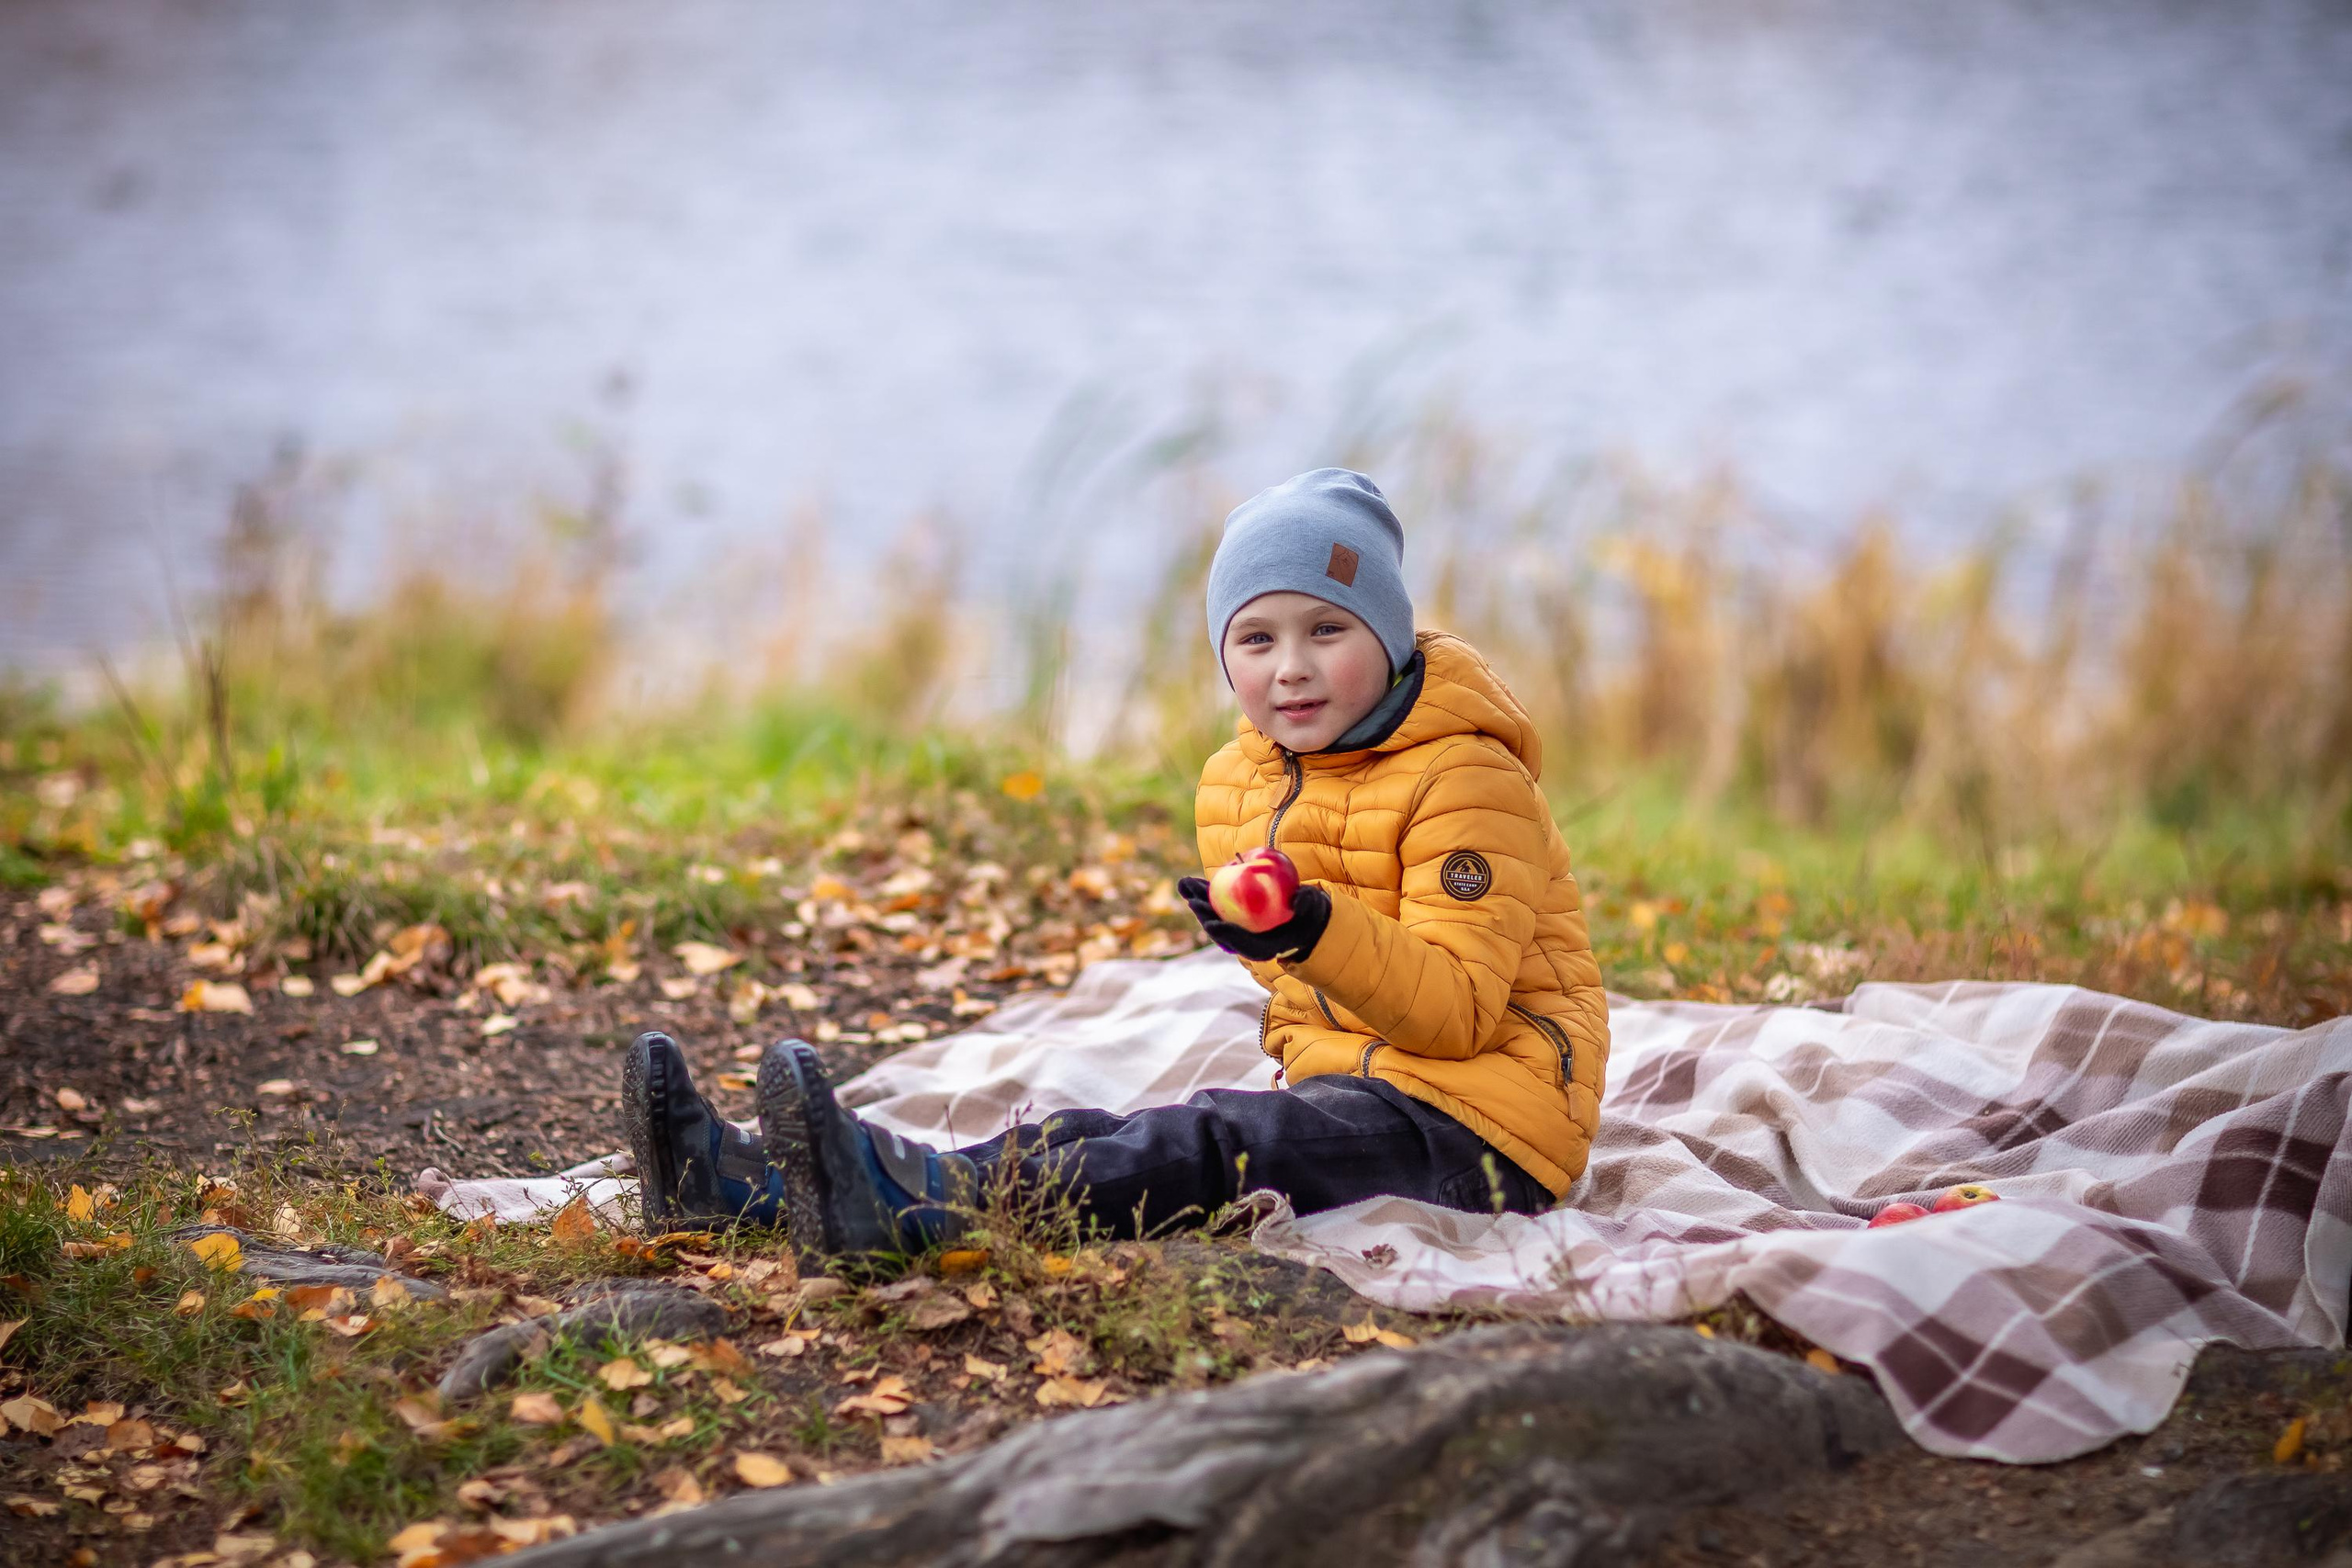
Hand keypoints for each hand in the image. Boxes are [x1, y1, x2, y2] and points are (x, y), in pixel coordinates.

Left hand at [1178, 875, 1331, 962]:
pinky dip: (1202, 895)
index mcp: (1264, 946)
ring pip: (1212, 918)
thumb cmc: (1306, 913)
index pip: (1242, 943)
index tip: (1214, 924)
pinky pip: (1214, 905)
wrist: (1300, 917)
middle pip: (1221, 932)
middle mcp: (1245, 940)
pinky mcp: (1231, 917)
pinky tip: (1189, 883)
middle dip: (1205, 917)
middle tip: (1192, 902)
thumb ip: (1307, 904)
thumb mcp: (1312, 909)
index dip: (1227, 935)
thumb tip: (1299, 899)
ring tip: (1184, 885)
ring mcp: (1236, 929)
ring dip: (1197, 903)